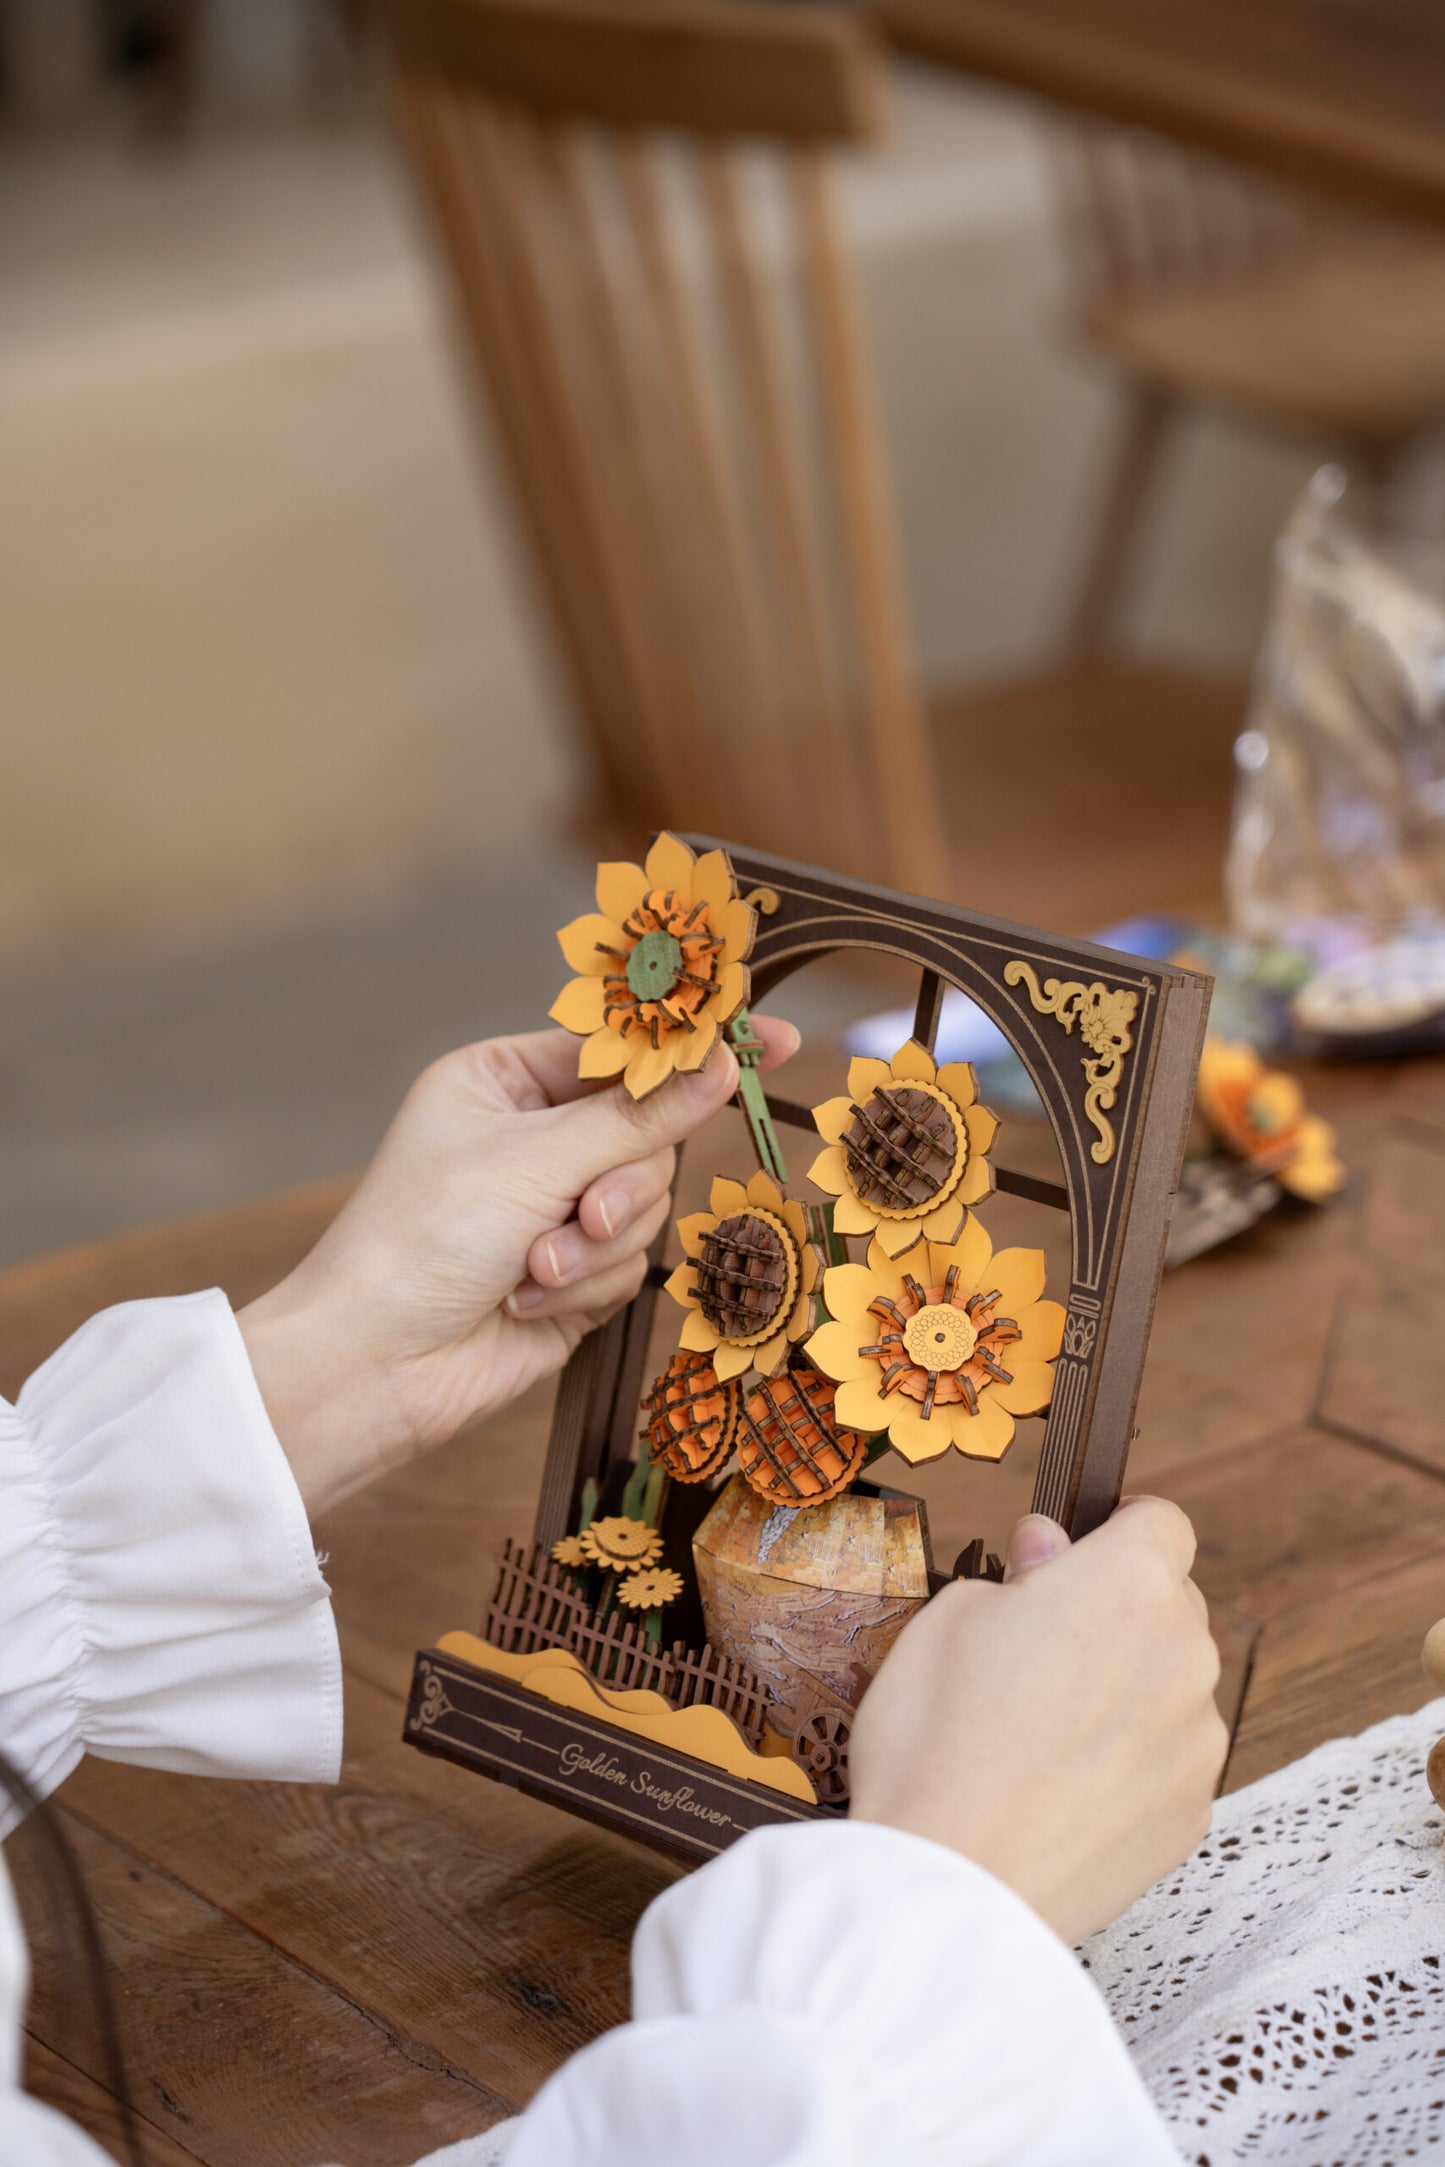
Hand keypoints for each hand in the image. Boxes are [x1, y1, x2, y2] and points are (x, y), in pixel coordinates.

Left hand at [238, 1020, 797, 1513]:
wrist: (374, 1366)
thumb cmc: (422, 1238)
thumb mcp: (533, 1161)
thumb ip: (639, 1117)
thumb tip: (725, 1064)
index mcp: (504, 1080)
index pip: (618, 1049)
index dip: (690, 1049)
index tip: (775, 1039)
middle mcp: (532, 1137)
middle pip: (647, 1135)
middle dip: (619, 1187)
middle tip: (585, 1215)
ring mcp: (553, 1208)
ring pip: (646, 1205)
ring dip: (595, 1247)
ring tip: (533, 1270)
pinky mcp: (571, 1275)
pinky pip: (628, 1263)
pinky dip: (585, 1285)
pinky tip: (525, 1302)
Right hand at [848, 1497, 1225, 1943]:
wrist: (952, 1882)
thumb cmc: (935, 1735)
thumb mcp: (950, 1615)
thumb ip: (1019, 1573)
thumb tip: (1049, 1551)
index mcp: (1129, 1584)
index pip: (1161, 1521)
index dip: (1117, 1528)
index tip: (1078, 1551)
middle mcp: (1184, 1654)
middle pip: (1170, 1606)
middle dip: (1117, 1612)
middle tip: (1035, 1647)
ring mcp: (1197, 1742)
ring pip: (1170, 1687)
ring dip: (1126, 1690)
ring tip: (1038, 1733)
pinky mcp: (1191, 1816)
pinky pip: (1166, 1762)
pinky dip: (1127, 1763)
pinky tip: (1058, 1790)